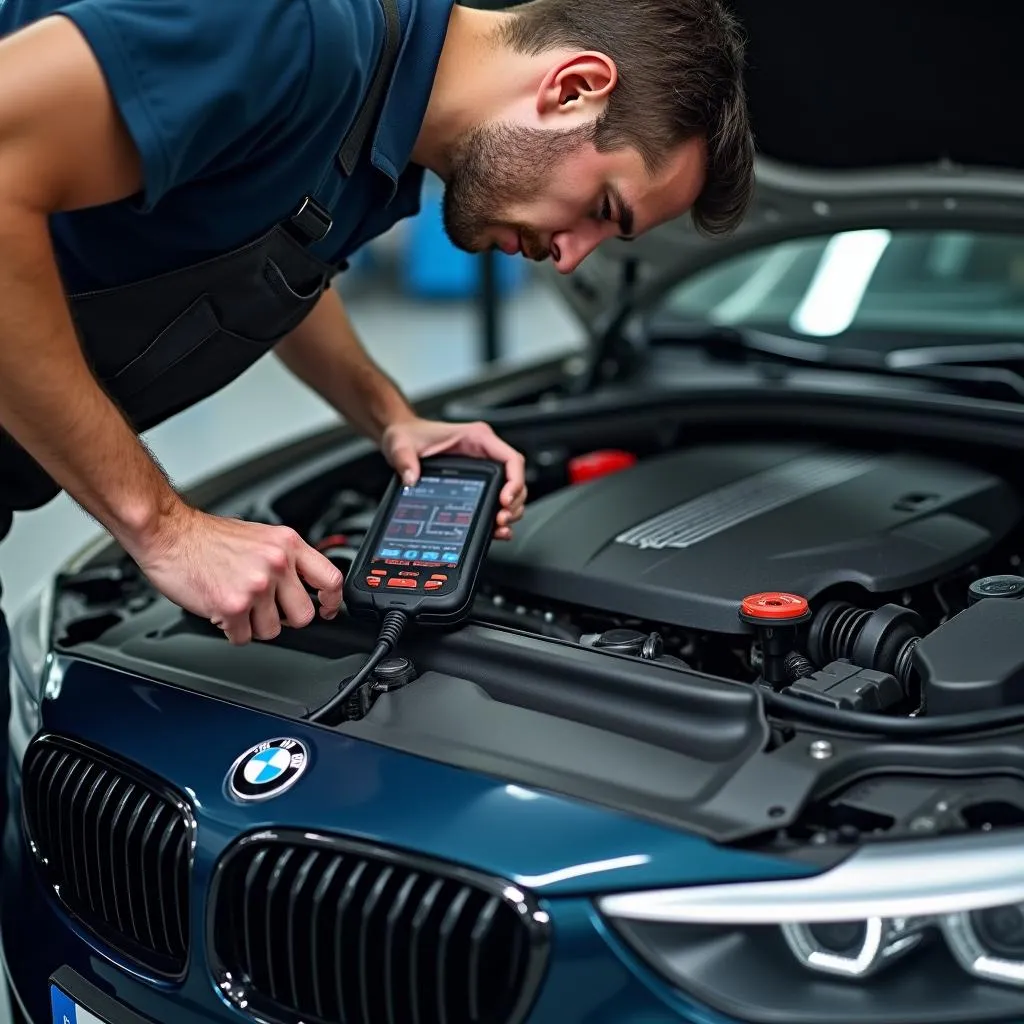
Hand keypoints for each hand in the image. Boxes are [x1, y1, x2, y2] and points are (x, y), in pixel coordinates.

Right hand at [132, 505, 343, 644]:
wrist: (169, 533)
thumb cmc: (208, 536)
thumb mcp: (261, 537)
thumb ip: (285, 559)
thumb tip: (300, 585)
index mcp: (288, 544)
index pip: (331, 579)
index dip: (332, 601)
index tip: (327, 610)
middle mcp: (276, 563)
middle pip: (303, 616)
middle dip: (284, 619)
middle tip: (265, 610)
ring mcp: (256, 586)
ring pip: (272, 631)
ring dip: (253, 625)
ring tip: (237, 603)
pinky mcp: (232, 605)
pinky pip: (243, 638)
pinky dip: (231, 631)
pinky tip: (221, 609)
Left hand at [380, 417, 526, 538]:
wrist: (403, 438)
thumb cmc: (410, 435)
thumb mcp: (402, 444)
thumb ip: (405, 460)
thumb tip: (411, 479)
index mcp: (476, 438)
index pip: (511, 459)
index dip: (515, 481)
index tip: (505, 500)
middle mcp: (484, 453)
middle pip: (515, 479)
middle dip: (514, 502)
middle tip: (501, 519)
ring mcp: (483, 468)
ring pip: (510, 491)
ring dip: (509, 511)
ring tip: (499, 526)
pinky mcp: (478, 482)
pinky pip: (496, 499)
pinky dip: (498, 514)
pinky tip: (494, 528)